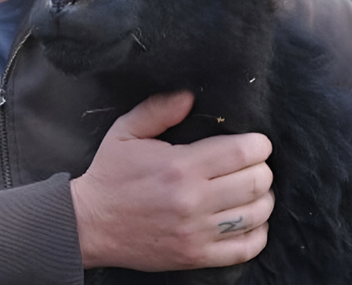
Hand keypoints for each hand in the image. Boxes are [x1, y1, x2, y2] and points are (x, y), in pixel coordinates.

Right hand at [69, 91, 273, 270]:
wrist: (88, 224)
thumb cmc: (109, 175)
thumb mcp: (125, 132)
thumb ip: (158, 109)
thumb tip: (189, 96)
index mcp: (179, 166)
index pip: (243, 152)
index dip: (258, 144)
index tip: (255, 142)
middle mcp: (192, 200)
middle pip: (257, 182)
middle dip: (262, 169)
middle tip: (252, 165)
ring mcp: (196, 232)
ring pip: (256, 214)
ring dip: (263, 199)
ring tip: (252, 191)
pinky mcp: (195, 256)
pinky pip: (245, 248)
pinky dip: (257, 234)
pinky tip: (249, 221)